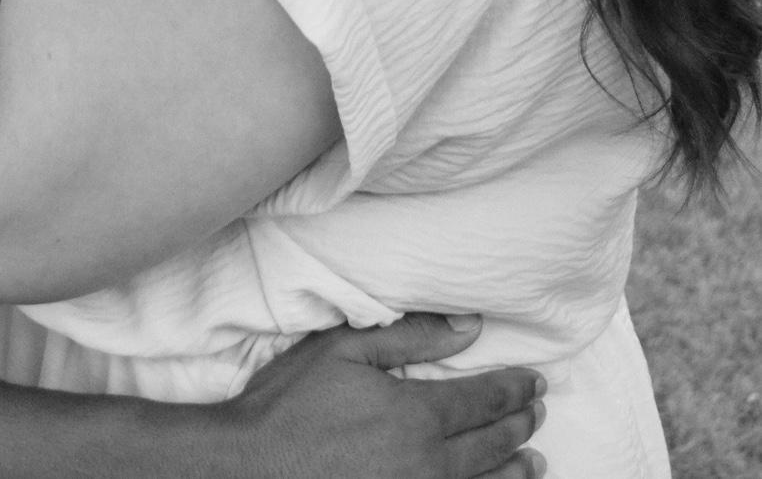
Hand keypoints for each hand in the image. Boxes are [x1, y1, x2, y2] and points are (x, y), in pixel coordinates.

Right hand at [223, 314, 545, 478]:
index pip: (482, 401)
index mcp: (416, 415)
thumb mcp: (343, 351)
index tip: (535, 383)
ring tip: (534, 463)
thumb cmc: (292, 402)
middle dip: (519, 426)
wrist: (252, 466)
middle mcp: (429, 463)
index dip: (513, 391)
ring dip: (514, 472)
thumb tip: (470, 327)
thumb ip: (409, 336)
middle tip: (537, 413)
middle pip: (491, 445)